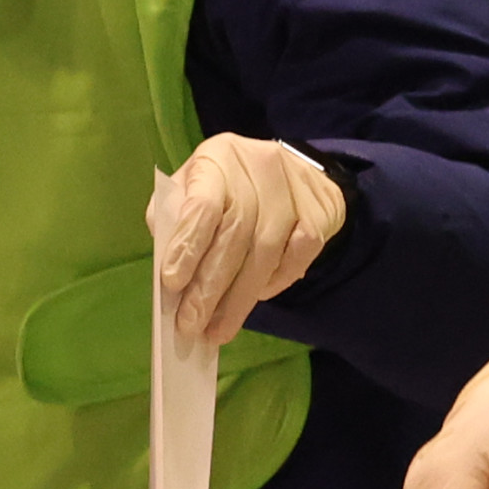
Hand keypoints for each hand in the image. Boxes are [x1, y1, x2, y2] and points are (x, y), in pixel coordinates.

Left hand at [150, 135, 346, 348]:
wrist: (295, 169)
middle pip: (234, 235)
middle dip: (209, 286)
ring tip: (217, 330)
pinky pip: (297, 258)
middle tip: (190, 324)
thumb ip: (174, 219)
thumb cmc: (230, 185)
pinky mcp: (320, 212)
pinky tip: (256, 299)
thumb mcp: (193, 186)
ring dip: (239, 299)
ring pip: (266, 252)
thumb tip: (167, 267)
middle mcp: (258, 168)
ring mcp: (293, 191)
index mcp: (218, 158)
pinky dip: (274, 283)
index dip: (188, 245)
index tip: (172, 283)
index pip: (203, 204)